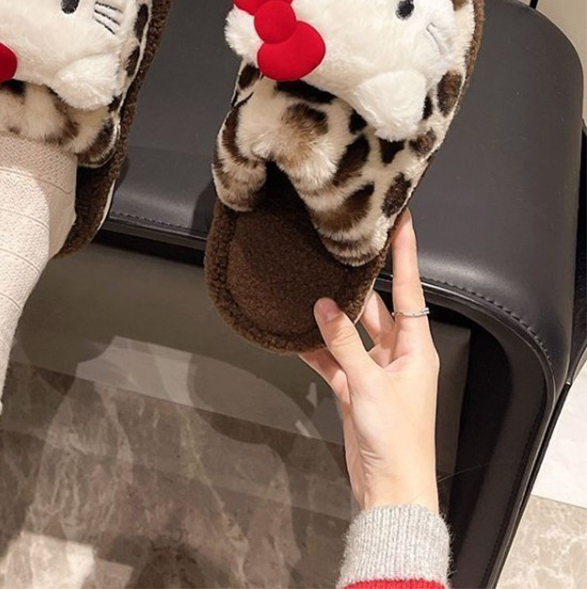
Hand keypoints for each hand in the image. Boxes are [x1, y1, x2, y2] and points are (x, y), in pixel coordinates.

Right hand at [301, 211, 439, 512]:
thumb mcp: (369, 385)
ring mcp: (375, 372)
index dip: (407, 256)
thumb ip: (343, 344)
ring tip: (312, 288)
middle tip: (343, 251)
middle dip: (360, 284)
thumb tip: (323, 307)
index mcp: (416, 349)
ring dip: (333, 318)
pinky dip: (317, 350)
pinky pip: (334, 360)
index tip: (403, 223)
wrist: (390, 489)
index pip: (410, 291)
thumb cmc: (396, 438)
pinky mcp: (356, 389)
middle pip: (378, 309)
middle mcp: (398, 355)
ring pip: (352, 333)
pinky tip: (297, 335)